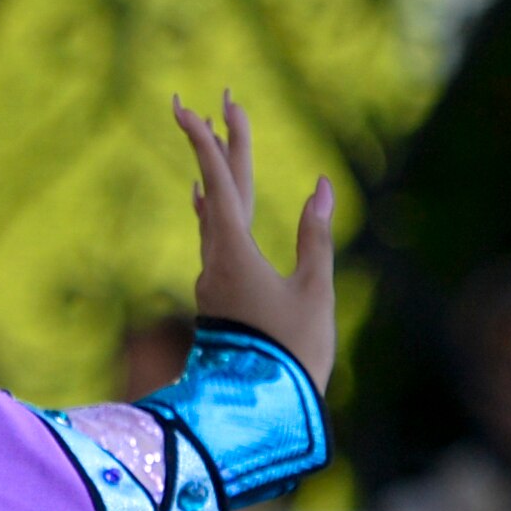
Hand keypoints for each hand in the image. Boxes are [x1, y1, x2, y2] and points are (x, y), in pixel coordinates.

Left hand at [175, 91, 336, 390]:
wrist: (262, 411)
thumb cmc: (293, 352)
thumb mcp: (314, 291)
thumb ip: (316, 236)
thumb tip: (320, 187)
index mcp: (235, 252)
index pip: (218, 182)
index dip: (206, 140)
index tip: (189, 105)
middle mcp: (216, 260)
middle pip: (219, 189)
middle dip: (219, 142)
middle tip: (218, 99)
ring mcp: (214, 280)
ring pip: (215, 214)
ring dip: (219, 174)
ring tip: (212, 137)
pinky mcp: (220, 298)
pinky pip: (215, 239)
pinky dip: (215, 210)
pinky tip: (207, 204)